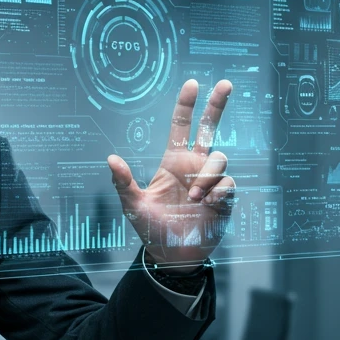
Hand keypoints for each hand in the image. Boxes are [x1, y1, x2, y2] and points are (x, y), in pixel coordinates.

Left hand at [106, 79, 235, 270]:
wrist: (173, 255)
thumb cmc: (151, 229)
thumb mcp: (133, 205)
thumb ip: (123, 182)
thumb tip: (110, 158)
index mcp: (172, 162)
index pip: (181, 127)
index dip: (187, 105)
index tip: (192, 83)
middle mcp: (193, 166)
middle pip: (210, 128)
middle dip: (217, 105)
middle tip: (225, 83)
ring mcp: (210, 180)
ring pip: (219, 158)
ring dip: (207, 175)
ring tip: (195, 197)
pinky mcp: (224, 197)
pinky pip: (228, 183)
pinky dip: (218, 191)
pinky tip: (207, 205)